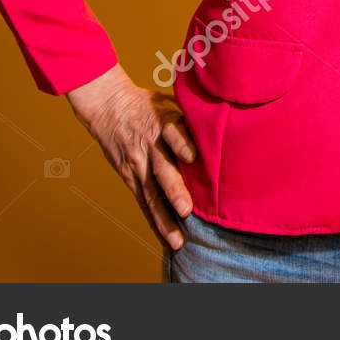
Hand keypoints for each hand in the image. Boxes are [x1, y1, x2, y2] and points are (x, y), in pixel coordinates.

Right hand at [66, 64, 196, 250]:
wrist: (109, 107)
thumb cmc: (149, 104)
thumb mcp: (171, 101)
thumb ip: (193, 115)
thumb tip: (230, 117)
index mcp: (162, 122)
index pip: (172, 132)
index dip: (181, 143)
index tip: (192, 156)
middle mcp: (149, 146)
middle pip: (162, 168)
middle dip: (174, 190)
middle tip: (186, 209)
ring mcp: (138, 165)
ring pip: (151, 194)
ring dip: (164, 217)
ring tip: (177, 239)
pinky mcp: (131, 178)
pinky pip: (144, 202)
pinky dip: (155, 221)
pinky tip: (167, 239)